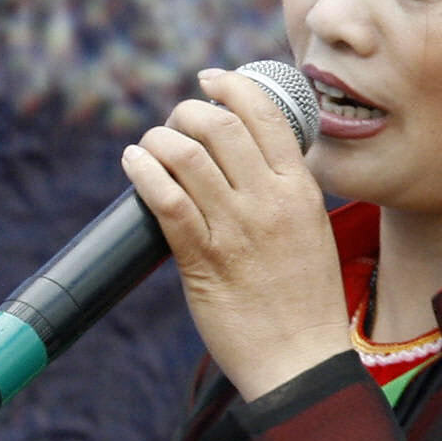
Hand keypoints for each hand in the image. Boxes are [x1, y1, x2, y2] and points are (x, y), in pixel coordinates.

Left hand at [122, 70, 353, 400]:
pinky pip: (166, 201)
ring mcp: (236, 230)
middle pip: (219, 127)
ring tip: (147, 147)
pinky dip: (143, 172)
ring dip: (157, 141)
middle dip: (186, 114)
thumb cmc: (302, 300)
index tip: (208, 80)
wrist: (301, 360)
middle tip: (173, 125)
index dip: (231, 87)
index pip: (266, 116)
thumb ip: (281, 193)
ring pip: (186, 157)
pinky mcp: (203, 260)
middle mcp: (270, 202)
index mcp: (300, 190)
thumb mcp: (308, 230)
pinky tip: (133, 163)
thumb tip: (243, 158)